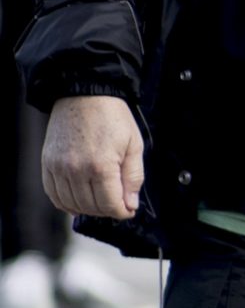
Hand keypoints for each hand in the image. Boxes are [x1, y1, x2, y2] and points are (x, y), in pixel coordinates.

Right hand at [42, 96, 144, 219]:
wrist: (83, 95)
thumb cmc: (112, 117)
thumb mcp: (134, 145)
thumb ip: (133, 178)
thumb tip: (130, 205)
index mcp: (101, 166)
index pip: (110, 205)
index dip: (122, 212)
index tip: (128, 210)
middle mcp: (76, 170)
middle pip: (91, 207)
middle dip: (107, 210)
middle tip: (117, 204)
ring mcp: (59, 168)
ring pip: (72, 205)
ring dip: (88, 209)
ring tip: (100, 201)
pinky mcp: (47, 164)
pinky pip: (54, 195)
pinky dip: (66, 203)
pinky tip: (78, 202)